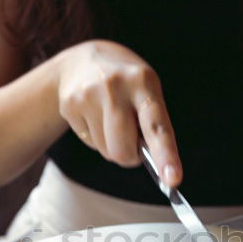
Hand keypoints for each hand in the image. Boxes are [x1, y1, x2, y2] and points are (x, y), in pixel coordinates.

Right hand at [57, 39, 181, 185]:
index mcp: (143, 81)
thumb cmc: (125, 84)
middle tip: (132, 143)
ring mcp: (88, 95)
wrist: (81, 61)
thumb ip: (152, 123)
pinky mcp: (69, 105)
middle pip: (123, 150)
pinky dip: (95, 138)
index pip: (156, 126)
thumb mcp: (146, 89)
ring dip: (112, 146)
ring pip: (106, 151)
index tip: (173, 180)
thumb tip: (155, 165)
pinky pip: (89, 143)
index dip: (166, 155)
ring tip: (110, 120)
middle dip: (130, 157)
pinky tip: (94, 117)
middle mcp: (114, 86)